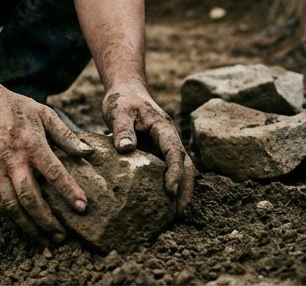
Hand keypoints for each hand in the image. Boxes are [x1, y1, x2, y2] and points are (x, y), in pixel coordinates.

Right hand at [0, 85, 94, 243]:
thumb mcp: (44, 113)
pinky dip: (13, 218)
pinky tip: (26, 227)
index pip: (53, 172)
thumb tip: (87, 153)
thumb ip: (65, 135)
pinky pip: (0, 202)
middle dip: (47, 220)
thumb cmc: (17, 109)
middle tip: (62, 236)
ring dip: (29, 226)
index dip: (68, 191)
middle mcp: (13, 160)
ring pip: (12, 206)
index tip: (82, 207)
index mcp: (31, 143)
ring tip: (45, 239)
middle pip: (30, 197)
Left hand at [103, 79, 195, 212]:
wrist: (126, 90)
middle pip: (186, 165)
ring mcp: (165, 147)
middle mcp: (169, 139)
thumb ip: (122, 129)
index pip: (174, 152)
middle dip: (186, 188)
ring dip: (182, 190)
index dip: (175, 172)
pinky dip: (172, 186)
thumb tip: (126, 149)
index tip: (170, 191)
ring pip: (182, 170)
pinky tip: (163, 203)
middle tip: (179, 213)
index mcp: (164, 128)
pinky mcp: (158, 153)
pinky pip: (169, 171)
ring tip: (175, 214)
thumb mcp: (119, 111)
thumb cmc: (122, 100)